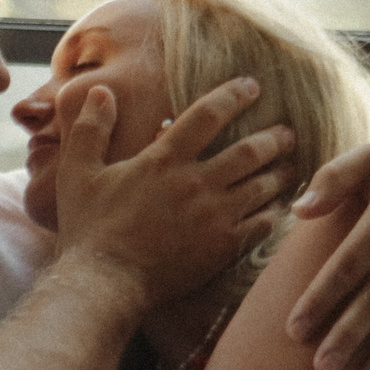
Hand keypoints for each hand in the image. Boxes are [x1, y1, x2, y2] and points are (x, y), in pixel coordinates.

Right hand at [54, 77, 294, 308]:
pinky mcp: (222, 248)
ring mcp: (213, 216)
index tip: (252, 86)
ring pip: (262, 186)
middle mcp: (196, 183)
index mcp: (164, 160)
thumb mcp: (78, 172)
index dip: (234, 96)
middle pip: (249, 151)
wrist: (104, 283)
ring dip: (281, 173)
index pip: (208, 115)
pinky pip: (262, 225)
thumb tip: (100, 92)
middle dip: (274, 138)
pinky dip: (275, 213)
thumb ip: (90, 130)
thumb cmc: (89, 229)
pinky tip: (281, 209)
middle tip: (287, 131)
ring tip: (291, 166)